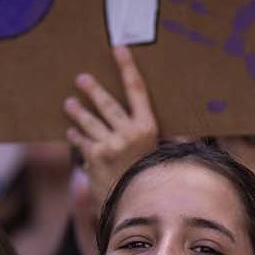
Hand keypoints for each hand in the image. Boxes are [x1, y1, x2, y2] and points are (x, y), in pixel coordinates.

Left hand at [64, 46, 158, 207]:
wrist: (138, 205)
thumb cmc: (152, 177)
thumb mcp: (164, 154)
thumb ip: (169, 140)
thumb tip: (186, 131)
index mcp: (149, 127)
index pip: (137, 90)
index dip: (127, 67)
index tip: (118, 48)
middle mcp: (129, 133)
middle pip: (107, 104)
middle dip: (93, 89)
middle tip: (82, 78)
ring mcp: (109, 145)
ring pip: (89, 122)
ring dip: (77, 111)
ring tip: (68, 103)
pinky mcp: (94, 157)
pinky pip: (82, 142)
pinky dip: (77, 137)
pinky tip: (71, 132)